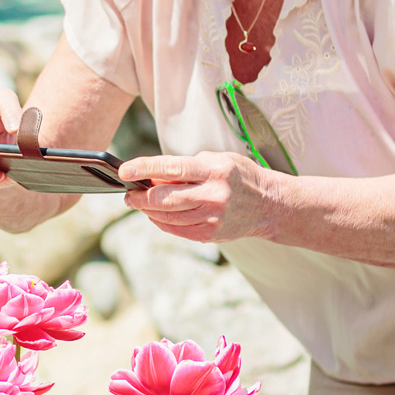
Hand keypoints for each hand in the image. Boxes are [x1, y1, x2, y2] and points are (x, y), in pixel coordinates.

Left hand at [116, 151, 280, 242]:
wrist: (270, 205)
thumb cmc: (238, 176)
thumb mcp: (216, 160)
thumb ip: (184, 167)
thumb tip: (151, 177)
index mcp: (214, 170)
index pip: (171, 168)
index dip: (144, 169)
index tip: (124, 171)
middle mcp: (213, 195)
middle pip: (163, 198)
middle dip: (139, 196)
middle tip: (128, 193)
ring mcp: (213, 217)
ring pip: (167, 216)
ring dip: (147, 209)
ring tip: (139, 202)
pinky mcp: (211, 234)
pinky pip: (176, 229)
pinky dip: (160, 221)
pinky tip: (155, 214)